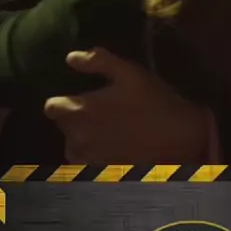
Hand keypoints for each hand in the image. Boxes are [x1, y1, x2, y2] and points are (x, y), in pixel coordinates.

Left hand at [44, 48, 209, 164]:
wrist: (179, 138)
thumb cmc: (154, 101)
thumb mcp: (129, 72)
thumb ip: (98, 61)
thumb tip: (70, 58)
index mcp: (80, 111)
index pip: (51, 107)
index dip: (62, 101)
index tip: (77, 98)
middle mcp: (78, 138)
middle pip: (62, 127)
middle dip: (74, 118)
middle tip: (97, 112)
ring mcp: (89, 158)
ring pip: (72, 146)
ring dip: (81, 138)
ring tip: (104, 131)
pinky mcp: (102, 173)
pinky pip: (86, 163)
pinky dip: (92, 155)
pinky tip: (111, 147)